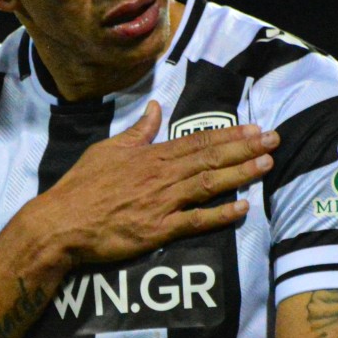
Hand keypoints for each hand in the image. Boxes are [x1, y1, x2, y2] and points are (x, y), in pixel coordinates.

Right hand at [21, 101, 277, 268]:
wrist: (62, 222)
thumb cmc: (82, 185)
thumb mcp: (108, 148)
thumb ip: (138, 130)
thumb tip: (157, 107)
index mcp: (151, 154)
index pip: (197, 141)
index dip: (229, 135)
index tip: (255, 128)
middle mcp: (161, 175)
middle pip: (210, 158)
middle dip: (245, 149)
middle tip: (274, 140)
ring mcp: (162, 202)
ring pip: (208, 184)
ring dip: (240, 174)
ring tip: (266, 164)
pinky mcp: (158, 230)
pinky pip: (195, 222)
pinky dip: (220, 215)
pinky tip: (242, 208)